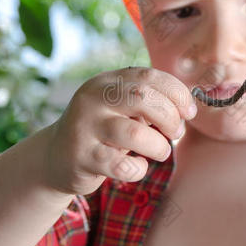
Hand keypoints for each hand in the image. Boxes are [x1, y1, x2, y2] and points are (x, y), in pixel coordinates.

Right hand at [43, 67, 196, 195]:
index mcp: (106, 81)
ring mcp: (85, 128)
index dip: (177, 93)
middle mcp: (92, 99)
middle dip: (170, 117)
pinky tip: (137, 167)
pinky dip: (139, 169)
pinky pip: (122, 165)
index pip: (149, 76)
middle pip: (143, 98)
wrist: (55, 157)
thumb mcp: (121, 108)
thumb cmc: (103, 131)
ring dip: (159, 146)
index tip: (189, 112)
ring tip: (161, 151)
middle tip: (175, 133)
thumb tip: (186, 108)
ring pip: (136, 134)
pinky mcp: (82, 158)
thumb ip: (149, 101)